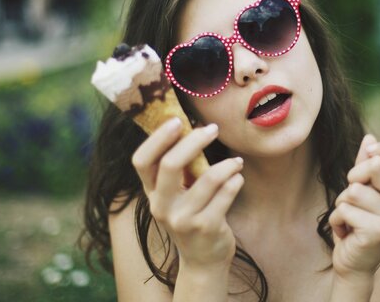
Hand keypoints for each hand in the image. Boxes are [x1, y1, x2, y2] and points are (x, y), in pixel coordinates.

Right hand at [131, 118, 243, 269]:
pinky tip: (238, 178)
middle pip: (170, 164)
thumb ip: (178, 167)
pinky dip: (236, 180)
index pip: (141, 161)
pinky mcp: (206, 228)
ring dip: (227, 164)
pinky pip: (226, 194)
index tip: (177, 121)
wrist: (202, 259)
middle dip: (194, 141)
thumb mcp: (176, 195)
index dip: (157, 138)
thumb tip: (189, 125)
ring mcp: (183, 219)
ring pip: (208, 178)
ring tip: (237, 161)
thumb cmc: (191, 215)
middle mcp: (161, 206)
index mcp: (151, 193)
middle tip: (213, 129)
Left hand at [329, 135, 379, 278]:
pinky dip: (337, 219)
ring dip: (342, 203)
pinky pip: (345, 209)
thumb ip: (366, 163)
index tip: (371, 154)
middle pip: (376, 165)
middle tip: (354, 195)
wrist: (355, 262)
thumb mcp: (362, 187)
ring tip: (350, 217)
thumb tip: (369, 138)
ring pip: (354, 190)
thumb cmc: (358, 220)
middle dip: (354, 176)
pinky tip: (347, 231)